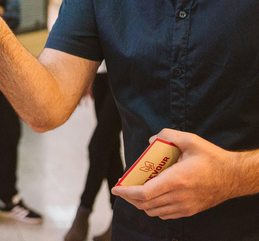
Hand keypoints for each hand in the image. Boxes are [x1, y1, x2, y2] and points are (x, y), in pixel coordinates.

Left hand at [111, 129, 241, 218]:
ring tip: (136, 192)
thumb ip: (168, 135)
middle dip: (129, 198)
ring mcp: (185, 206)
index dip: (126, 192)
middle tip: (123, 188)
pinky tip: (153, 198)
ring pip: (154, 212)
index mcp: (176, 180)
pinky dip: (154, 208)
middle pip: (145, 204)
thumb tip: (150, 140)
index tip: (116, 188)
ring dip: (141, 204)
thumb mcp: (191, 140)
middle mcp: (179, 196)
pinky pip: (166, 215)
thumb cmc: (212, 158)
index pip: (144, 193)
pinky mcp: (190, 211)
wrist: (234, 176)